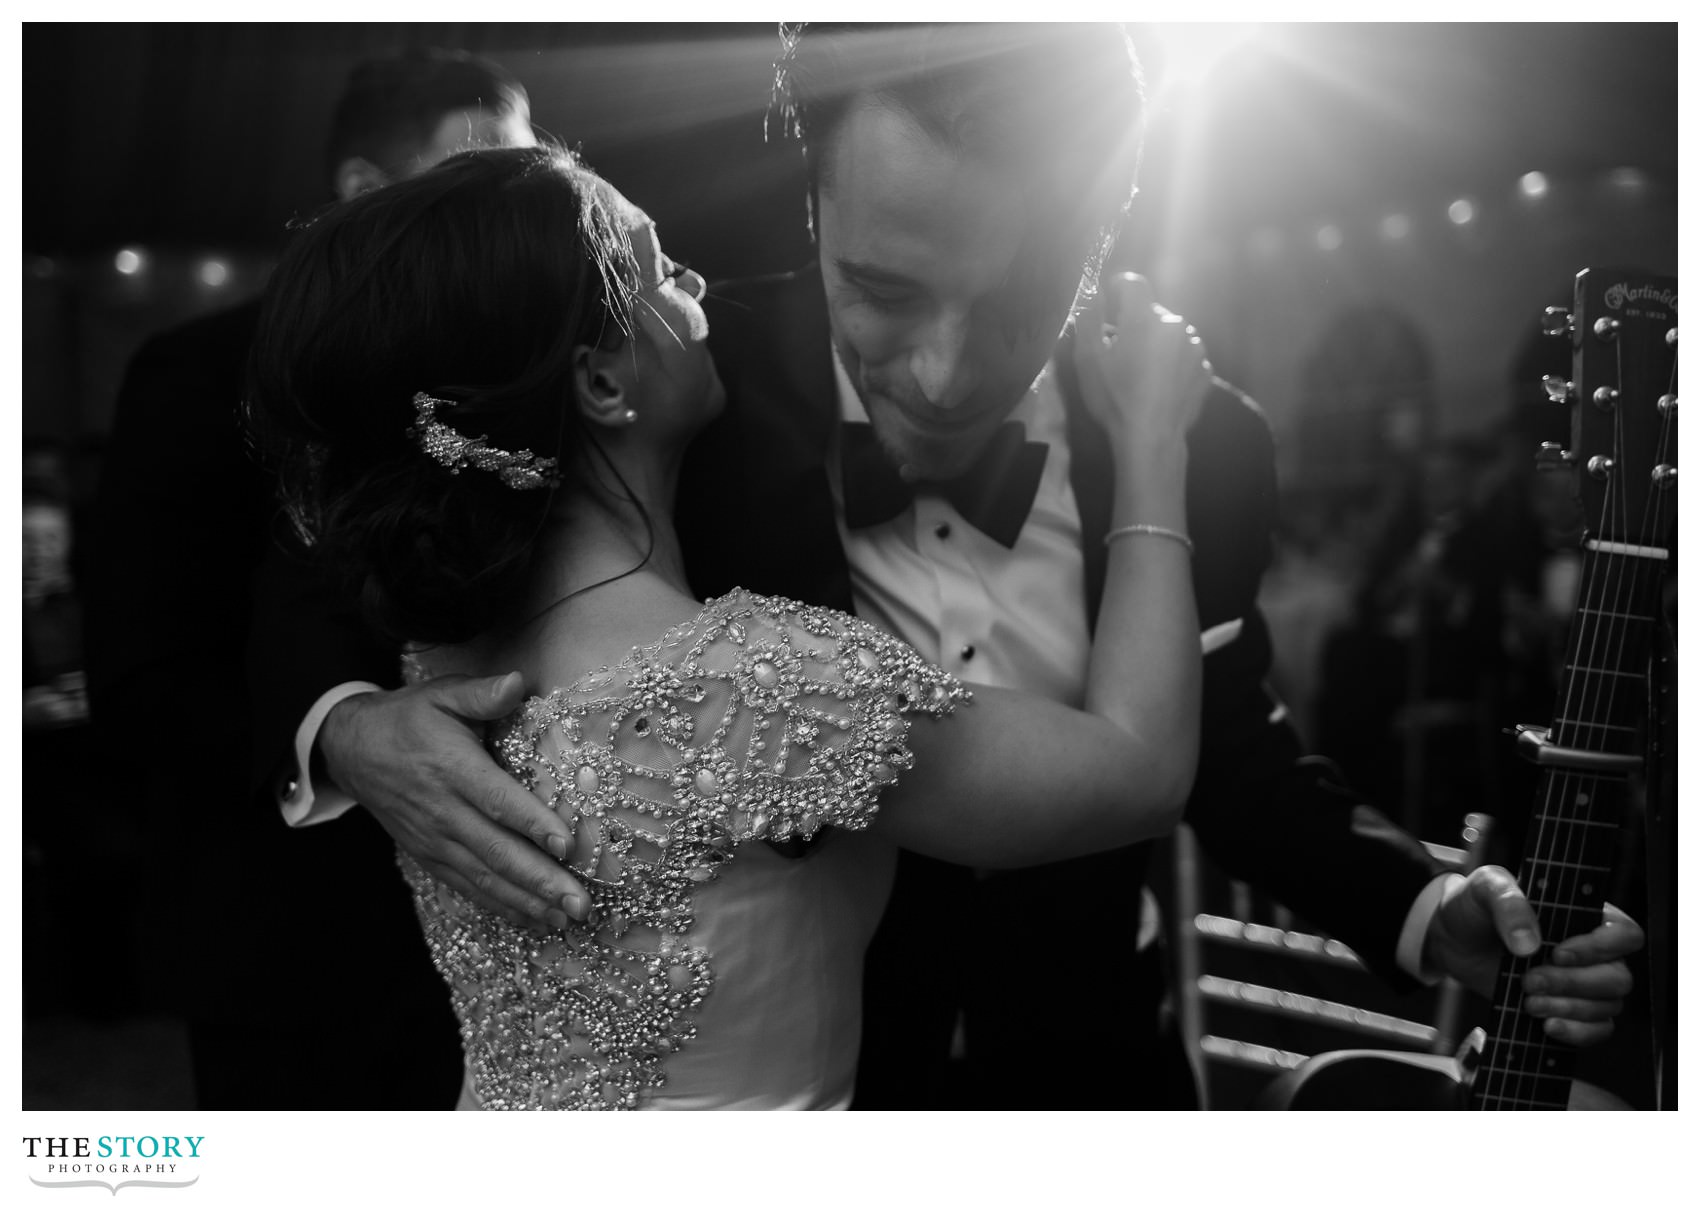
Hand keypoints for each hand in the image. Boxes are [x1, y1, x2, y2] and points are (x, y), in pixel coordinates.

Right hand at [318, 672, 588, 928]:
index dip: (532, 823)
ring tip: (566, 920)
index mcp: (452, 769)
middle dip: (540, 880)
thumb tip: (517, 681)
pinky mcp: (430, 856)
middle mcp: (444, 811)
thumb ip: (481, 693)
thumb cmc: (408, 719)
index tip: (566, 844)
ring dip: (526, 901)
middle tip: (580, 903)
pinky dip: (501, 906)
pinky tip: (533, 918)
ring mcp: (435, 840)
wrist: (352, 749)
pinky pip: (467, 886)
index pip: (497, 800)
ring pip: (485, 877)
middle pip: (497, 851)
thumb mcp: (442, 694)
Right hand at [1072, 271, 1212, 456]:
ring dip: (1157, 343)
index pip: (1133, 283)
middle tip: (1121, 353)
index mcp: (1144, 317)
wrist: (1151, 439)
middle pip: (1151, 312)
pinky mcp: (1205, 369)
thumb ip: (1088, 318)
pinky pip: (1186, 356)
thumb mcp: (1088, 359)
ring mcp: (1195, 347)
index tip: (1110, 304)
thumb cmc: (1114, 399)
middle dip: (1136, 324)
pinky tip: (1161, 386)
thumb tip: (1090, 290)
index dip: (1118, 289)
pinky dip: (1174, 363)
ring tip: (1143, 373)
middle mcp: (1175, 324)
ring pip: (1171, 334)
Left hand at [1423, 865, 1643, 1044]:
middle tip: (1530, 980)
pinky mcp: (1569, 1009)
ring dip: (1569, 1008)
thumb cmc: (1476, 905)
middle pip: (1618, 978)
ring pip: (1608, 1006)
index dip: (1601, 948)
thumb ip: (1509, 903)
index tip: (1558, 953)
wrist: (1452, 939)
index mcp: (1584, 915)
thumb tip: (1529, 944)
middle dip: (1573, 984)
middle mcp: (1593, 951)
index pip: (1625, 934)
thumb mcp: (1486, 887)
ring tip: (1528, 1000)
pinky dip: (1576, 1033)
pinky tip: (1547, 1025)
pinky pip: (1596, 1030)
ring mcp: (1583, 983)